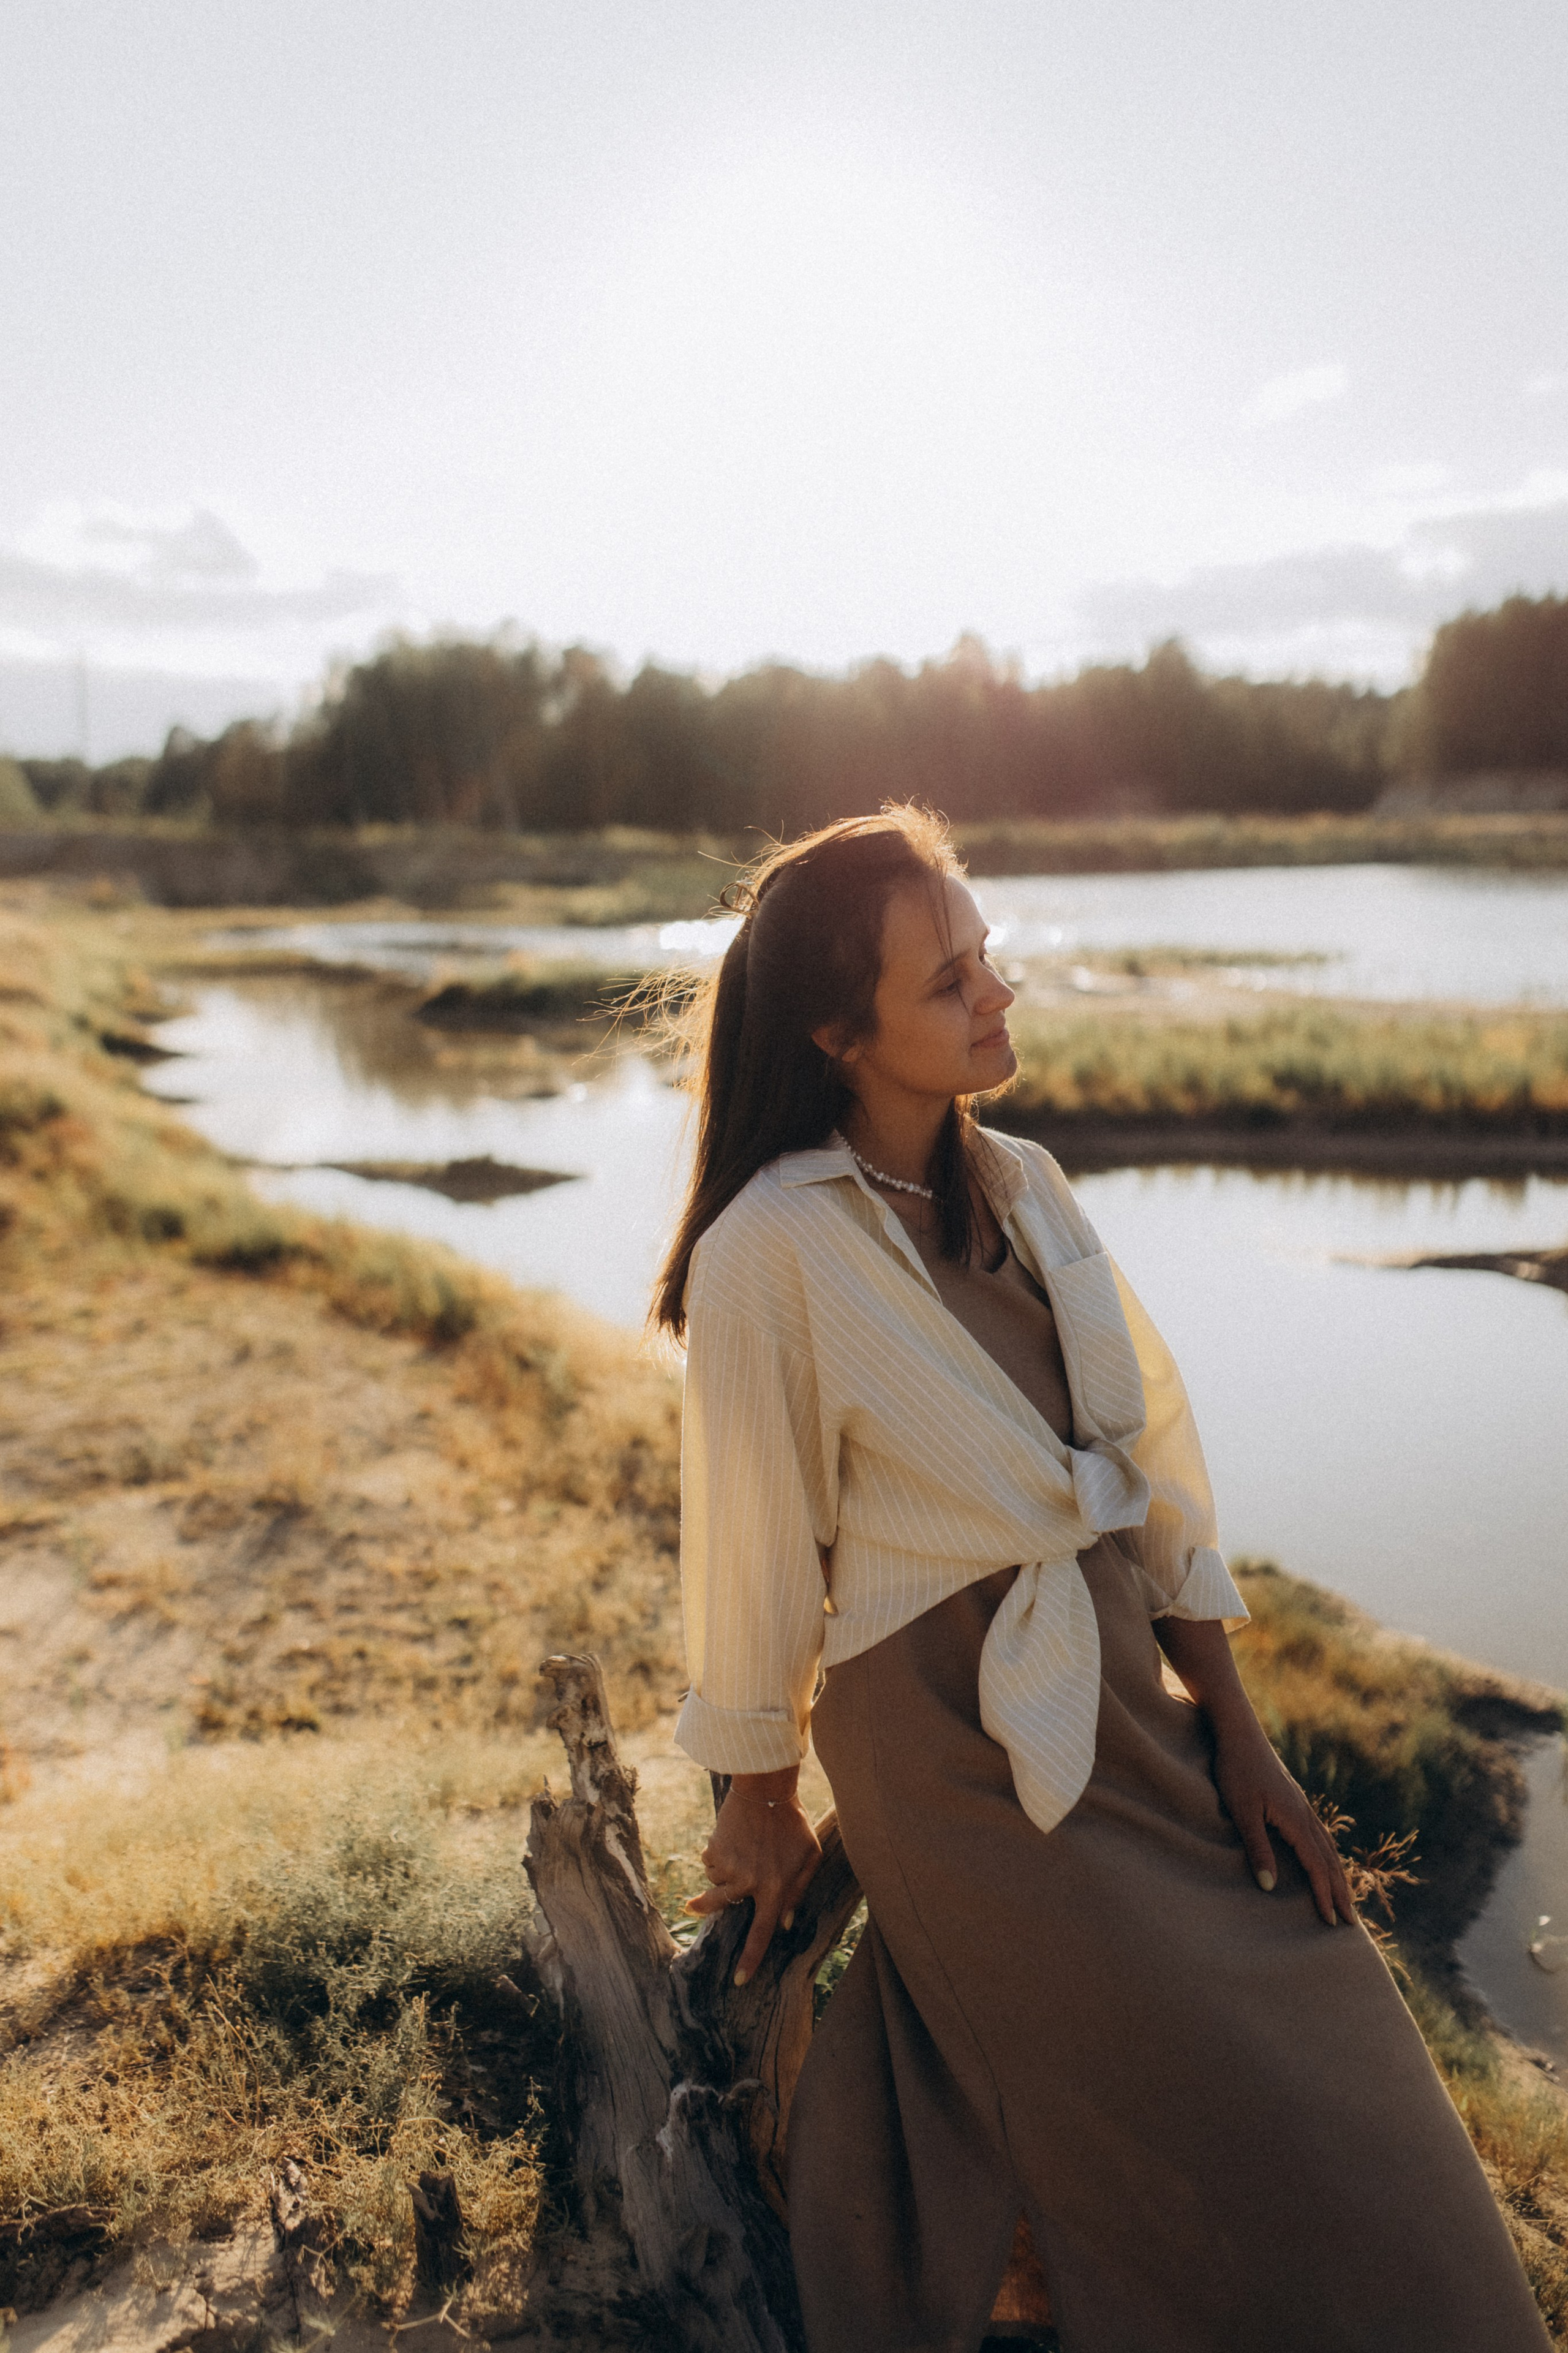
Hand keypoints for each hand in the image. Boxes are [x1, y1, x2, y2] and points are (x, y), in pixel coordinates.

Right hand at [683, 1769, 822, 1984]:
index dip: (750, 1959)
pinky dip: (716, 1854)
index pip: (761, 1932)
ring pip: (715, 1882)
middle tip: (691, 1906)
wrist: (765, 1787)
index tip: (738, 1981)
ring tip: (737, 1847)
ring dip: (722, 1870)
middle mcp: (749, 1883)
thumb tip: (784, 1924)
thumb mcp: (809, 1856)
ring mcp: (730, 1867)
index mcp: (775, 1888)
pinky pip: (709, 1862)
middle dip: (703, 1906)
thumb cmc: (792, 1823)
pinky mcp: (715, 1850)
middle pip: (718, 1907)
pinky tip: (730, 1837)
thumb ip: (798, 1891)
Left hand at [1208, 1706, 1355, 1927]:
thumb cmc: (1236, 1769)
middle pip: (1329, 1859)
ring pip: (1327, 1846)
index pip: (1316, 1866)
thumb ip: (1257, 1847)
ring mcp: (1300, 1805)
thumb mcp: (1242, 1811)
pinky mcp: (1293, 1799)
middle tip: (1351, 1922)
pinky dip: (1327, 1854)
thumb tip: (1269, 1887)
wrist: (1238, 1731)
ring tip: (1344, 1897)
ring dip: (1337, 1874)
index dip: (1324, 1894)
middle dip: (1340, 1891)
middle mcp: (1304, 1814)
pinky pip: (1318, 1834)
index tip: (1332, 1922)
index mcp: (1295, 1820)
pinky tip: (1324, 1859)